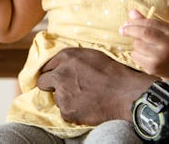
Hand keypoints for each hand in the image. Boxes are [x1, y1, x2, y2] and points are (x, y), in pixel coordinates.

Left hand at [36, 48, 153, 125]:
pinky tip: (86, 107)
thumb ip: (71, 59)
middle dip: (51, 85)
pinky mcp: (67, 111)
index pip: (46, 66)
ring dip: (65, 99)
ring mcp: (62, 93)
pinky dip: (73, 111)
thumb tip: (59, 64)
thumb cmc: (112, 72)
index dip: (52, 72)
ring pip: (56, 98)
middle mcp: (60, 73)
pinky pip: (64, 112)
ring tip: (83, 98)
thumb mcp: (90, 55)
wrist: (125, 93)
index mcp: (66, 57)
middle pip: (43, 82)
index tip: (56, 77)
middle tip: (66, 89)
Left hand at [120, 9, 168, 81]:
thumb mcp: (161, 31)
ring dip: (135, 44)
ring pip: (138, 45)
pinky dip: (135, 54)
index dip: (136, 22)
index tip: (126, 23)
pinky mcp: (153, 67)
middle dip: (130, 30)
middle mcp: (168, 45)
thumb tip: (132, 11)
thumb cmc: (166, 44)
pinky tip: (144, 56)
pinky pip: (136, 56)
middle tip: (122, 30)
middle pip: (144, 33)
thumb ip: (146, 21)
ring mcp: (161, 57)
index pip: (150, 23)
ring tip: (143, 46)